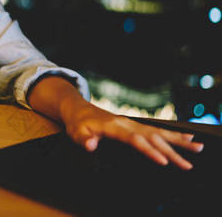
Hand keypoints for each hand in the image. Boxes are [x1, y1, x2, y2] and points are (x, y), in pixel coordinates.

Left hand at [63, 100, 203, 169]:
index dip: (149, 150)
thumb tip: (91, 145)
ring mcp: (132, 123)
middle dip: (171, 150)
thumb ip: (84, 139)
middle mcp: (127, 123)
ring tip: (197, 148)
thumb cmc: (77, 123)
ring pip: (158, 133)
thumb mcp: (75, 132)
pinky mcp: (135, 125)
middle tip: (188, 163)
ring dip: (177, 141)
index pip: (134, 140)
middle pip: (152, 137)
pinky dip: (172, 135)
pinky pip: (156, 130)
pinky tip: (186, 138)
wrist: (78, 109)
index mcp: (113, 126)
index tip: (163, 161)